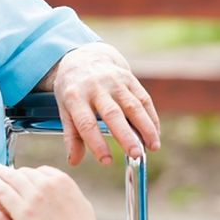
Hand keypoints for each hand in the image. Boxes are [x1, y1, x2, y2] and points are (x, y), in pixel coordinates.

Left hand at [50, 43, 159, 164]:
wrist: (84, 58)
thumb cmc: (73, 91)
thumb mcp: (64, 109)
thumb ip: (71, 135)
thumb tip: (74, 161)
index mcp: (75, 96)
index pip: (86, 123)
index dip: (97, 143)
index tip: (107, 162)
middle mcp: (95, 87)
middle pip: (112, 114)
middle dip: (126, 135)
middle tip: (136, 155)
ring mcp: (114, 81)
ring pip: (133, 106)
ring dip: (145, 127)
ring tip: (153, 147)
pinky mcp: (129, 78)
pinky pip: (143, 98)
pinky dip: (151, 117)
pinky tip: (155, 134)